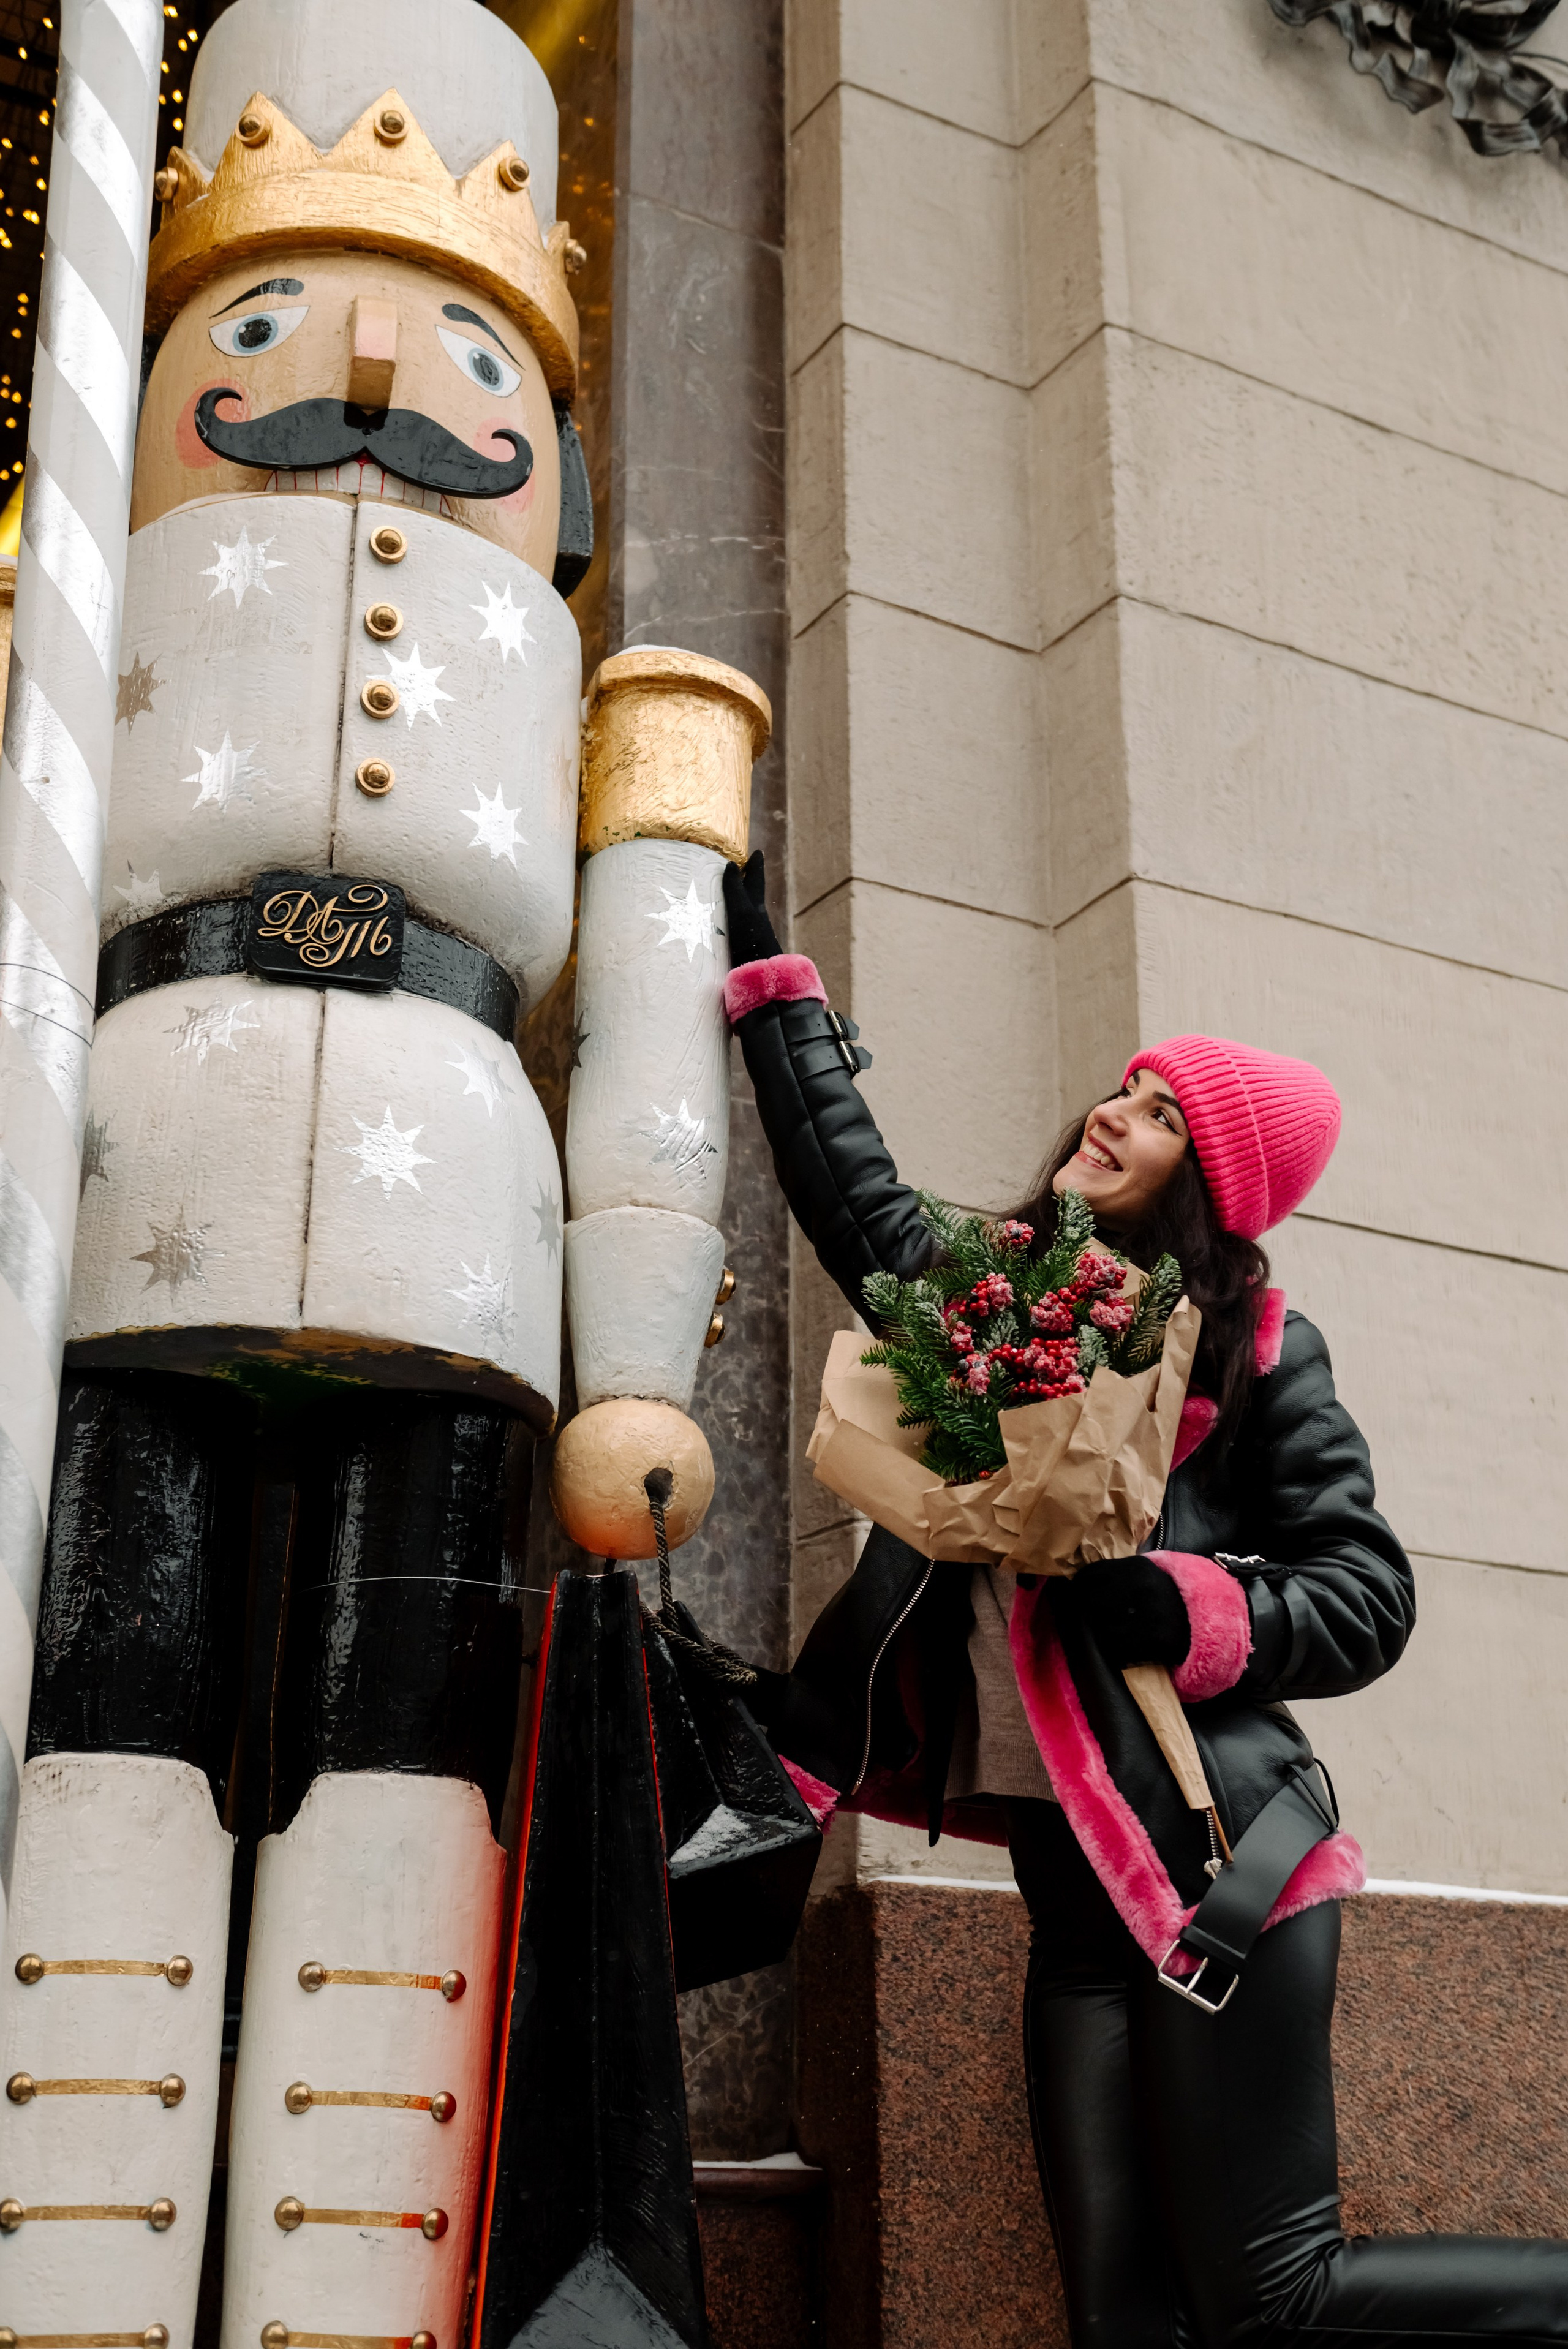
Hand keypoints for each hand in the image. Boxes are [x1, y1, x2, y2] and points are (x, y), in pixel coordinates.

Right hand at [723, 849, 783, 963]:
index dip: (756, 866)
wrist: (759, 978)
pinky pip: (731, 930)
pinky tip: (716, 930)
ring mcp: (747, 936)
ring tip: (722, 897)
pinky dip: (725, 923)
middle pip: (750, 896)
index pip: (756, 881)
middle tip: (740, 870)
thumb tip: (731, 865)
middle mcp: (754, 920)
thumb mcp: (741, 910)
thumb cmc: (752, 941)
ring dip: (734, 904)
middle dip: (745, 883)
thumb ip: (735, 890)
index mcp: (755, 907)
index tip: (757, 852)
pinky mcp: (739, 951)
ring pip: (742, 914)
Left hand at [1072, 1555, 1190, 1669]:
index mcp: (1138, 1568)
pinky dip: (1115, 1651)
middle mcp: (1142, 1588)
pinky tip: (1122, 1648)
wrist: (1207, 1622)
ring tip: (1110, 1633)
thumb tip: (1081, 1581)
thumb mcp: (1148, 1575)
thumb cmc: (1169, 1597)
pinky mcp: (1155, 1641)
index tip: (1077, 1595)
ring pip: (1101, 1628)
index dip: (1079, 1587)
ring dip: (1100, 1634)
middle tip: (1092, 1618)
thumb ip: (1120, 1574)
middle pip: (1091, 1601)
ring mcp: (1149, 1614)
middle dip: (1088, 1611)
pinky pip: (1117, 1649)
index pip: (1091, 1574)